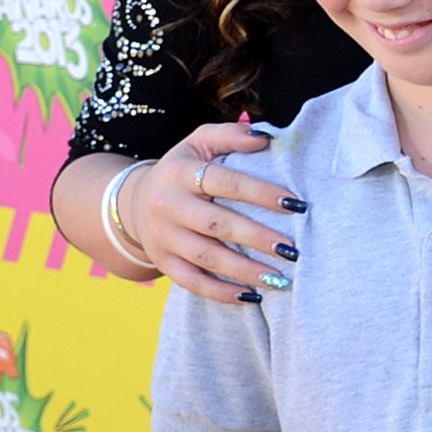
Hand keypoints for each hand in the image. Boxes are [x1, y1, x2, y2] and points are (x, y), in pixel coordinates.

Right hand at [128, 125, 300, 301]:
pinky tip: (253, 296)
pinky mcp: (163, 262)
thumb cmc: (184, 170)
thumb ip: (230, 136)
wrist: (135, 201)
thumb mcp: (199, 142)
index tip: (296, 204)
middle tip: (293, 249)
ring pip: (206, 257)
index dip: (260, 193)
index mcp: (180, 173)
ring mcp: (162, 237)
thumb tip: (265, 139)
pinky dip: (221, 293)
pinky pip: (192, 282)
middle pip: (216, 224)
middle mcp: (167, 205)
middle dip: (257, 238)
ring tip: (282, 278)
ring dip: (245, 271)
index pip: (224, 182)